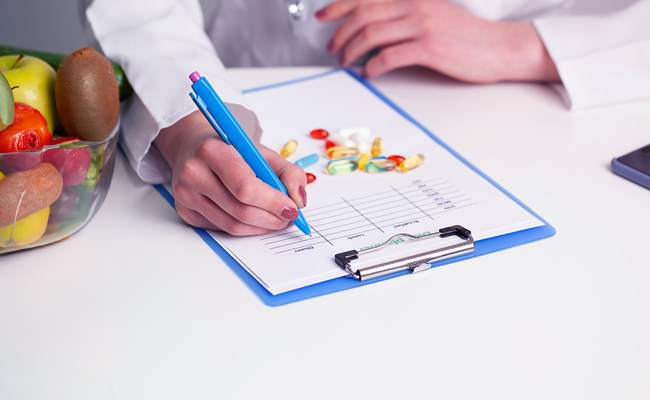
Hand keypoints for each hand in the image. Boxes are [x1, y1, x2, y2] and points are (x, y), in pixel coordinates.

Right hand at [154, 111, 307, 235]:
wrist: (193, 146)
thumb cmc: (230, 149)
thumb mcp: (262, 152)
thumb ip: (289, 173)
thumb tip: (299, 201)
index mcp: (212, 151)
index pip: (245, 186)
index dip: (272, 202)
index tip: (292, 208)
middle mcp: (194, 173)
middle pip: (240, 210)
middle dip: (271, 219)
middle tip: (289, 217)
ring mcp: (186, 195)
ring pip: (232, 225)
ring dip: (261, 227)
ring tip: (277, 219)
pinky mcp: (186, 212)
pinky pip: (221, 229)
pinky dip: (244, 228)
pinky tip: (255, 219)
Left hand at [316, 0, 559, 82]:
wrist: (500, 47)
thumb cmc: (467, 37)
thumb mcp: (433, 16)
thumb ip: (405, 17)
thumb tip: (374, 30)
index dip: (339, 4)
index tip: (323, 15)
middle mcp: (416, 6)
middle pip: (364, 13)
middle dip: (341, 31)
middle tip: (332, 46)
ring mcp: (422, 25)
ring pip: (372, 33)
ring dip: (352, 49)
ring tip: (346, 61)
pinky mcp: (429, 47)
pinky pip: (389, 55)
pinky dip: (372, 66)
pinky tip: (368, 73)